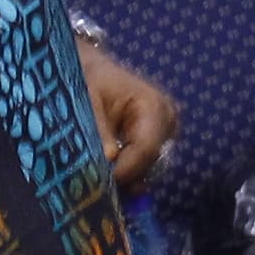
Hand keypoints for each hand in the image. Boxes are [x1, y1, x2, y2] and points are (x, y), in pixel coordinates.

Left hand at [78, 39, 179, 191]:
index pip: (147, 148)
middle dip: (122, 175)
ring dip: (124, 175)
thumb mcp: (87, 100)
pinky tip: (108, 170)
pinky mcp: (159, 142)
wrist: (95, 72)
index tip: (99, 182)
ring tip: (98, 173)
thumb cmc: (90, 81)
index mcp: (153, 104)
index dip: (125, 170)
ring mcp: (166, 132)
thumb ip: (98, 130)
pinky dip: (127, 172)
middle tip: (94, 181)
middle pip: (150, 162)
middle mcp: (167, 119)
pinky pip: (145, 166)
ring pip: (148, 168)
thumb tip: (109, 160)